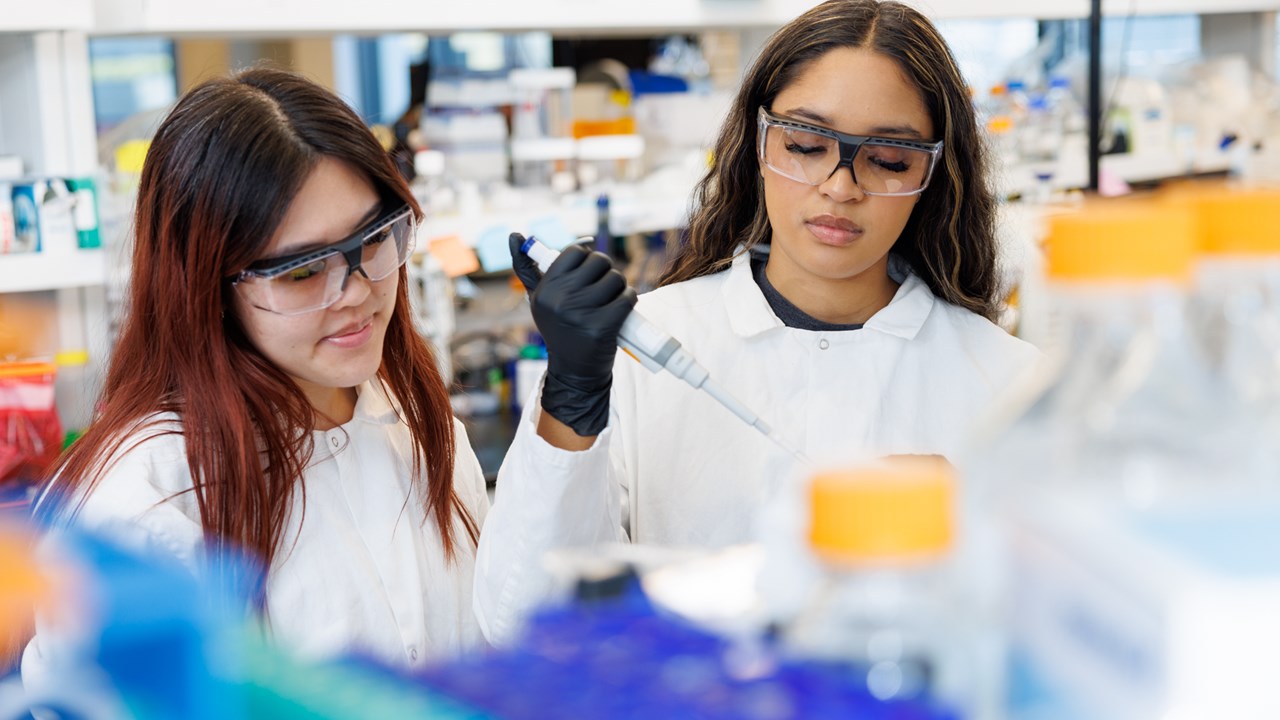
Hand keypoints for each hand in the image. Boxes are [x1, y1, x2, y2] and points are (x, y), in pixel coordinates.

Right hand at [510, 233, 635, 436]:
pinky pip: (627, 297)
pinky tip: (621, 310)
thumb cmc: (561, 329)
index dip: (587, 260)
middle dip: (606, 273)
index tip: (587, 276)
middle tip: (601, 291)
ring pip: (616, 278)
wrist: (574, 373)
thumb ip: (528, 268)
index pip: (576, 252)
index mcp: (545, 290)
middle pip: (600, 262)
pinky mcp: (602, 326)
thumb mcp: (540, 300)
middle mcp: (559, 300)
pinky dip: (629, 300)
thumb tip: (515, 235)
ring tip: (610, 302)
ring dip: (619, 287)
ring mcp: (581, 313)